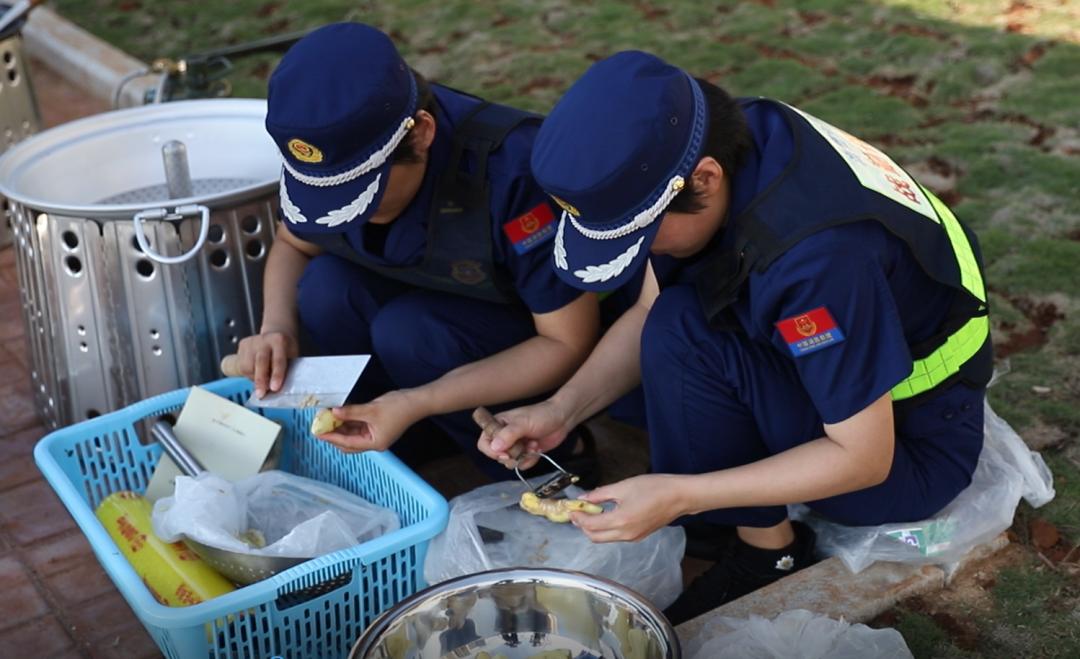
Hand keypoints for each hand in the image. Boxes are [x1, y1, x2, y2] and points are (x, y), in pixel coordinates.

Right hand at [234, 329, 298, 397]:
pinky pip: (242, 366)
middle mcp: (264, 340)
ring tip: (262, 381)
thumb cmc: (286, 348)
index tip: (274, 388)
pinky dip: (248, 374)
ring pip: (248, 366)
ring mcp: (251, 342)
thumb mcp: (292, 356)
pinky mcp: (242, 345)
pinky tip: (255, 373)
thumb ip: (286, 370)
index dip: (277, 375)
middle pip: (260, 362)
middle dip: (261, 381)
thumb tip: (279, 390)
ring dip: (254, 378)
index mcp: (279, 341)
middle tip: (261, 394)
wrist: (276, 333)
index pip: (278, 360)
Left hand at [316, 389, 425, 452]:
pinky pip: (358, 426)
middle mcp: (374, 442)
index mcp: (374, 443)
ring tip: (328, 417)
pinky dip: (349, 421)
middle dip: (334, 434)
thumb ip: (351, 412)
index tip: (317, 432)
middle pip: (348, 442)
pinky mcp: (376, 426)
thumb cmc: (399, 408)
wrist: (416, 401)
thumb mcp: (371, 409)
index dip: (331, 437)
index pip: (347, 443)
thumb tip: (334, 412)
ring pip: (352, 434)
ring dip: (340, 426)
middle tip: (320, 424)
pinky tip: (340, 413)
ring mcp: (375, 434)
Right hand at [476, 400, 571, 469]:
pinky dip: (530, 460)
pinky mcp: (525, 453)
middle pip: (496, 455)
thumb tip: (494, 447)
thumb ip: (508, 435)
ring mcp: (515, 445)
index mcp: (498, 424)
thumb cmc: (541, 415)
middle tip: (522, 449)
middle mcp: (504, 436)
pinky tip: (537, 448)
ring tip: (533, 445)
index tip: (504, 453)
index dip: (491, 451)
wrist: (562, 418)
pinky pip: (521, 464)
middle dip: (510, 455)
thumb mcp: (523, 423)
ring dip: (522, 457)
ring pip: (509, 462)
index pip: (484, 442)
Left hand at [570, 474, 689, 542]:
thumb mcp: (624, 486)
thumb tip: (583, 498)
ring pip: (605, 538)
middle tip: (577, 512)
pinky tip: (605, 515)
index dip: (577, 517)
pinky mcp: (639, 536)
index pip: (590, 525)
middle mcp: (625, 534)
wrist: (680, 496)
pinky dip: (605, 529)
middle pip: (594, 537)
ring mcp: (633, 537)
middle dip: (582, 526)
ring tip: (589, 512)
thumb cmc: (655, 488)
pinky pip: (616, 536)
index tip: (571, 508)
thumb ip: (600, 494)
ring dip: (593, 528)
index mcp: (620, 521)